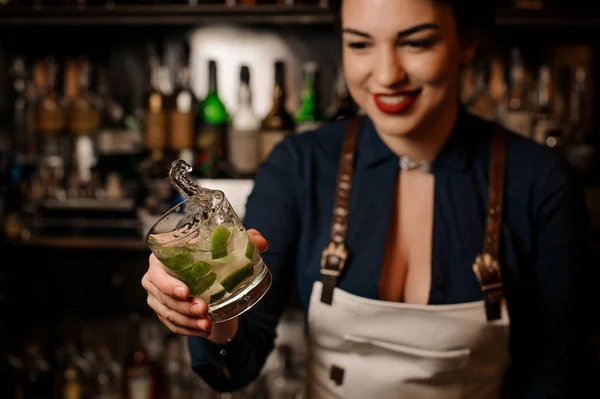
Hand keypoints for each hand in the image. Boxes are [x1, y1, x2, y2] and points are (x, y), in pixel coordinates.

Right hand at [142, 229, 268, 342]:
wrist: (210, 277)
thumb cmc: (212, 257)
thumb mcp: (229, 247)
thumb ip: (246, 240)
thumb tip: (262, 242)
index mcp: (163, 256)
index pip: (157, 272)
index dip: (168, 284)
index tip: (187, 293)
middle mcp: (155, 276)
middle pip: (163, 296)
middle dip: (184, 306)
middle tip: (204, 310)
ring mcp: (157, 296)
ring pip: (168, 313)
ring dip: (188, 321)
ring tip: (207, 324)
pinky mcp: (164, 312)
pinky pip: (173, 325)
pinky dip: (188, 329)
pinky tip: (202, 330)